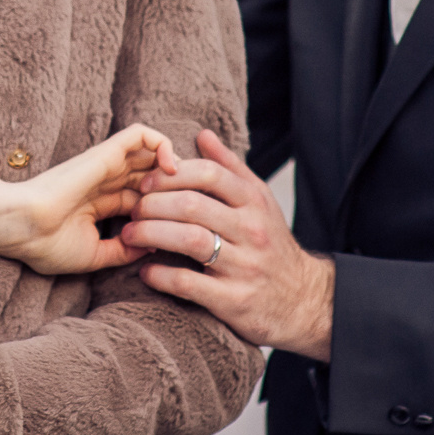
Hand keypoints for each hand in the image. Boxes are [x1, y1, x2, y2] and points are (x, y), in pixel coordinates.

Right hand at [0, 123, 175, 273]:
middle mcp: (108, 182)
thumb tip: (154, 247)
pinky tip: (172, 167)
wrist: (23, 228)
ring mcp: (107, 165)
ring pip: (152, 151)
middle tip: (196, 200)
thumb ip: (124, 251)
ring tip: (185, 183)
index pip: (147, 198)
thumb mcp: (95, 256)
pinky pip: (141, 134)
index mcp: (104, 204)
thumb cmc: (48, 244)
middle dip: (178, 183)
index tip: (186, 223)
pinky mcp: (106, 152)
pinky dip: (162, 144)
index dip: (169, 206)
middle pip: (153, 173)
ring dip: (174, 163)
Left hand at [123, 129, 335, 359]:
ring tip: (129, 235)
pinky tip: (146, 271)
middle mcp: (252, 230)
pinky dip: (161, 276)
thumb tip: (203, 134)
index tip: (144, 182)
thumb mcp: (260, 202)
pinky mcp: (234, 300)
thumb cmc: (270, 244)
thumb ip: (230, 168)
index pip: (208, 174)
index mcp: (254, 201)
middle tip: (131, 210)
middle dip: (152, 205)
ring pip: (189, 240)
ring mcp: (244, 266)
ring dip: (150, 235)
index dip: (170, 174)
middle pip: (192, 206)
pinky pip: (189, 284)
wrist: (304, 299)